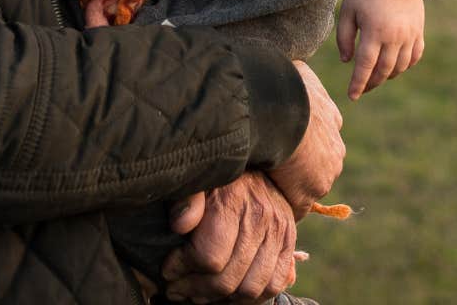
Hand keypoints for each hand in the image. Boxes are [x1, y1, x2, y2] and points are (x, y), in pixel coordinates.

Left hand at [162, 173, 297, 301]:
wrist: (255, 164)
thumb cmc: (216, 176)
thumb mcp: (195, 180)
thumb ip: (185, 199)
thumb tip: (180, 224)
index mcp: (233, 201)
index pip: (208, 257)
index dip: (181, 269)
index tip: (167, 269)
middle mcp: (261, 218)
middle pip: (226, 279)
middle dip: (194, 289)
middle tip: (177, 288)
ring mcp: (279, 233)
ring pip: (249, 289)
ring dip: (221, 298)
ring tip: (200, 292)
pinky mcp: (289, 243)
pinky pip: (273, 285)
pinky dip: (250, 297)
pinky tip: (228, 291)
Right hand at [266, 61, 343, 217]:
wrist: (280, 112)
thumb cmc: (285, 87)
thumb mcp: (299, 72)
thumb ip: (300, 78)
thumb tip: (290, 70)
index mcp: (332, 119)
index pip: (324, 133)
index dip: (306, 138)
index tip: (289, 139)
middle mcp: (335, 149)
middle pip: (320, 163)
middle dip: (303, 164)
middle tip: (276, 162)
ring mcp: (324, 174)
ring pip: (309, 184)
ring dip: (292, 185)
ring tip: (268, 180)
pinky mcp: (307, 194)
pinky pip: (297, 206)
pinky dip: (284, 204)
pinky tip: (268, 200)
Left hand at [337, 0, 426, 99]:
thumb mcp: (348, 11)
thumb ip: (344, 37)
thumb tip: (347, 61)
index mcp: (374, 31)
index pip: (365, 66)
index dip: (358, 83)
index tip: (352, 96)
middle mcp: (395, 36)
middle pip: (384, 70)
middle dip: (372, 83)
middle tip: (362, 88)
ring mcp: (410, 35)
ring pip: (400, 66)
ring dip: (388, 75)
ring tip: (376, 77)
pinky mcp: (418, 31)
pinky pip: (415, 56)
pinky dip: (405, 65)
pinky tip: (395, 66)